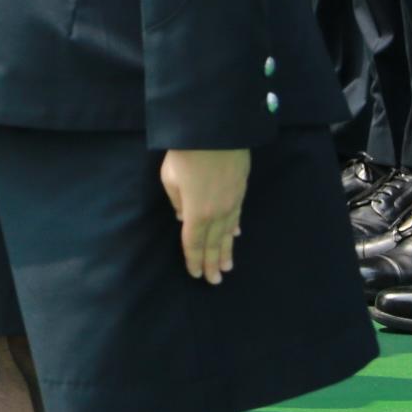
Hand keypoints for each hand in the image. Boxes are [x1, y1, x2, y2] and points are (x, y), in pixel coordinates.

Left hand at [160, 147, 251, 284]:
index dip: (194, 259)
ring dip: (227, 251)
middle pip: (214, 243)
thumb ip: (176, 201)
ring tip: (226, 267)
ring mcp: (232, 202)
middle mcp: (217, 213)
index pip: (194, 242)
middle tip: (214, 281)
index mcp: (197, 213)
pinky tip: (235, 235)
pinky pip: (237, 215)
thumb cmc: (186, 153)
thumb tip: (182, 216)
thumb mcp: (170, 177)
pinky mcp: (240, 190)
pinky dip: (234, 228)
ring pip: (229, 233)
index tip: (196, 274)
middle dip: (213, 262)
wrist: (216, 130)